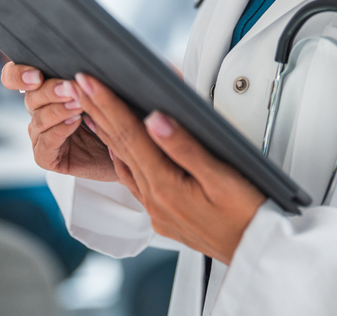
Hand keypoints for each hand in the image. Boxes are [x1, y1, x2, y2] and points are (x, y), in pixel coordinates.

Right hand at [1, 62, 116, 181]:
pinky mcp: (45, 156)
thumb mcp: (98, 89)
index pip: (15, 77)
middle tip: (69, 87)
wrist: (122, 149)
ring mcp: (39, 135)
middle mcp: (38, 111)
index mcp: (43, 90)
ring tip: (78, 104)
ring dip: (59, 110)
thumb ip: (86, 76)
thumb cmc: (109, 114)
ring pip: (39, 119)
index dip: (18, 75)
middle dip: (49, 90)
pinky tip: (74, 122)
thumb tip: (87, 55)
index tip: (36, 74)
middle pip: (31, 97)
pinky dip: (60, 130)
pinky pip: (46, 142)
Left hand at [70, 72, 264, 264]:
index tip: (89, 82)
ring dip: (105, 134)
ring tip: (90, 109)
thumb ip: (185, 148)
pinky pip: (134, 182)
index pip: (130, 136)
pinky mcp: (164, 216)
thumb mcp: (222, 177)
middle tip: (78, 85)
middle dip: (98, 112)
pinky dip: (122, 160)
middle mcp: (155, 201)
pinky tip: (117, 150)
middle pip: (120, 148)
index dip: (108, 105)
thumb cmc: (248, 216)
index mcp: (167, 187)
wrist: (257, 254)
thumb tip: (155, 120)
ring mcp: (157, 211)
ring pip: (124, 164)